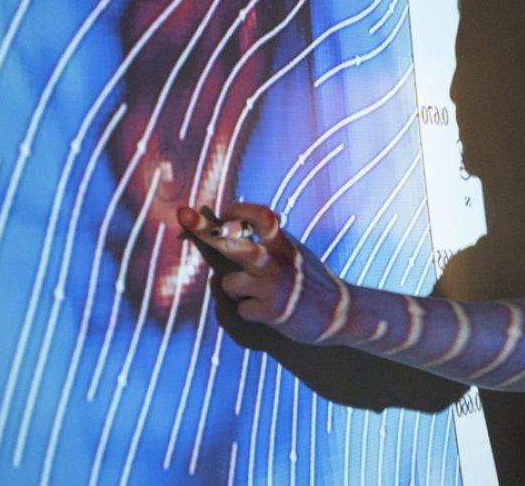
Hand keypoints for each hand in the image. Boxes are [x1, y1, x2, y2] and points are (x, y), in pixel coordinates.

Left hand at [176, 202, 332, 342]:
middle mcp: (278, 261)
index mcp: (284, 243)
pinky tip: (268, 311)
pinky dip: (249, 311)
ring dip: (236, 289)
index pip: (262, 217)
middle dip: (206, 230)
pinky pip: (241, 309)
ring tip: (257, 292)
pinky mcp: (274, 312)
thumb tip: (229, 219)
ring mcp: (275, 286)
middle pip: (235, 243)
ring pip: (229, 282)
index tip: (223, 211)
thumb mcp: (292, 252)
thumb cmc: (308, 280)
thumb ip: (266, 239)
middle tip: (184, 214)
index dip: (239, 211)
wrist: (340, 313)